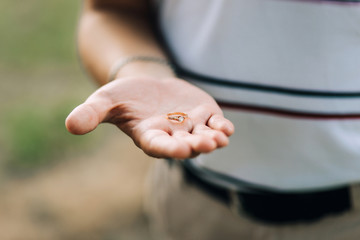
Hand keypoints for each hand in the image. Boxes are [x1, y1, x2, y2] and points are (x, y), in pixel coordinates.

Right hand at [65, 76, 233, 158]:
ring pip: (203, 136)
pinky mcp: (203, 114)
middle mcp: (172, 135)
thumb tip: (70, 125)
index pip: (159, 146)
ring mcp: (190, 126)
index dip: (169, 147)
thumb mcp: (104, 101)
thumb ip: (91, 114)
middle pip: (185, 144)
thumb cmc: (125, 97)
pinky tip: (226, 128)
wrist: (148, 86)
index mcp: (149, 136)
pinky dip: (221, 127)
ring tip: (218, 138)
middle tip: (205, 144)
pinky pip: (215, 124)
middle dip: (195, 145)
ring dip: (212, 139)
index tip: (180, 148)